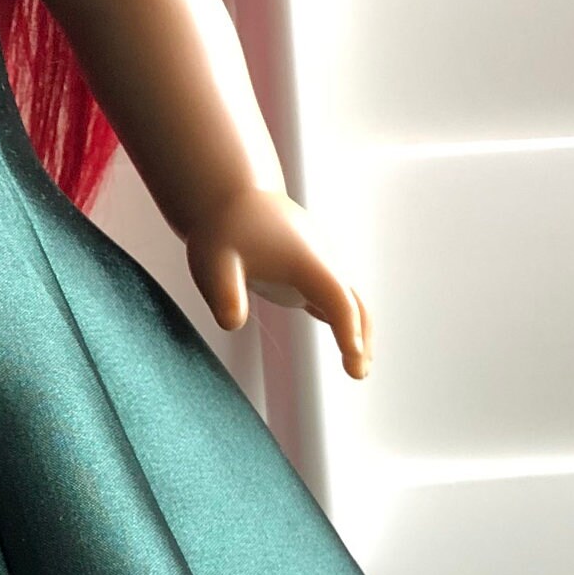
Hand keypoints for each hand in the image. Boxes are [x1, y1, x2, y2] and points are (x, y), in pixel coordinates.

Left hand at [182, 186, 371, 379]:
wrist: (233, 199)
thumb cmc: (224, 229)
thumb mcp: (213, 260)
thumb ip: (224, 291)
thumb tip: (232, 323)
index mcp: (305, 259)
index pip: (335, 298)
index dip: (347, 328)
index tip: (353, 358)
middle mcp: (321, 262)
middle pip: (354, 302)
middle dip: (360, 337)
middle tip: (359, 374)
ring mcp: (318, 267)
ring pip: (350, 301)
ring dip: (358, 332)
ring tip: (358, 370)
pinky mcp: (309, 274)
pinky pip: (337, 300)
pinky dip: (346, 323)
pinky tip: (350, 349)